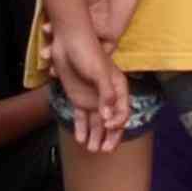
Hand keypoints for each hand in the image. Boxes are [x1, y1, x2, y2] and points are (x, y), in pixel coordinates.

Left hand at [53, 20, 131, 153]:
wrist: (68, 40)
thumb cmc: (88, 52)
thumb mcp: (99, 72)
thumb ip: (106, 94)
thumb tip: (108, 116)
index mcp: (118, 88)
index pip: (123, 110)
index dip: (118, 122)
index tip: (107, 125)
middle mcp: (107, 96)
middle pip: (112, 121)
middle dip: (109, 137)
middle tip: (104, 150)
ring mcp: (92, 98)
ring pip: (97, 123)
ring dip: (96, 136)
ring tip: (91, 149)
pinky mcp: (78, 99)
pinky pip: (82, 118)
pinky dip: (82, 129)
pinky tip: (80, 139)